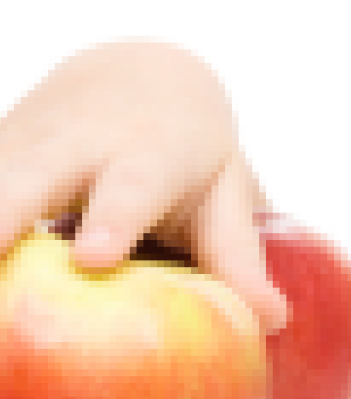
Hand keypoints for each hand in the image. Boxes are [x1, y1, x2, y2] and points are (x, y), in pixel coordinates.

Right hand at [0, 39, 289, 332]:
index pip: (128, 188)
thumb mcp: (221, 193)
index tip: (93, 256)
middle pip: (20, 179)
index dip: (111, 219)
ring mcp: (11, 149)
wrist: (137, 77)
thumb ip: (237, 254)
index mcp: (143, 154)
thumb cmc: (187, 154)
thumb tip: (275, 321)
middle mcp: (68, 146)